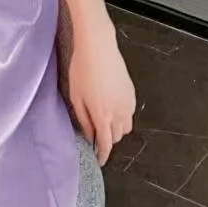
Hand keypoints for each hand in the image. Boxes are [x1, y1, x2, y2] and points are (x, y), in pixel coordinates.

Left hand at [67, 19, 135, 166]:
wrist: (98, 47)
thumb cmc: (83, 69)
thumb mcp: (76, 96)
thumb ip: (84, 119)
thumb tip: (89, 135)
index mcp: (103, 115)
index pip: (106, 143)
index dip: (103, 154)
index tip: (100, 159)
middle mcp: (119, 112)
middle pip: (118, 137)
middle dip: (109, 140)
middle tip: (97, 136)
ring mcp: (127, 102)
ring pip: (126, 126)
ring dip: (117, 129)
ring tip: (103, 122)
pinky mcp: (131, 92)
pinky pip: (130, 113)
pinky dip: (123, 116)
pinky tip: (112, 108)